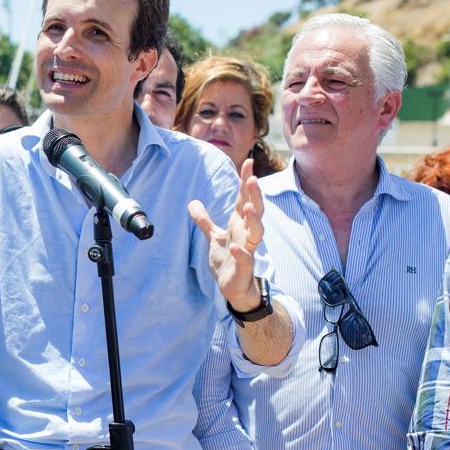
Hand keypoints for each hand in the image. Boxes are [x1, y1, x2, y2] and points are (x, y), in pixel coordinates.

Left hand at [189, 158, 264, 310]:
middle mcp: (246, 234)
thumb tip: (192, 202)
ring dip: (253, 220)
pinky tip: (233, 248)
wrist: (233, 289)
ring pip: (256, 233)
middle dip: (253, 195)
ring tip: (247, 207)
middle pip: (254, 210)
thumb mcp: (213, 236)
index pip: (243, 198)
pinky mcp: (244, 268)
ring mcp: (247, 250)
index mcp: (239, 224)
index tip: (248, 161)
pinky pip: (245, 259)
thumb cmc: (227, 260)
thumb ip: (204, 220)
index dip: (245, 181)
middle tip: (251, 178)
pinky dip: (240, 254)